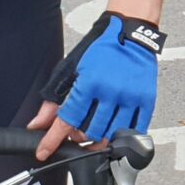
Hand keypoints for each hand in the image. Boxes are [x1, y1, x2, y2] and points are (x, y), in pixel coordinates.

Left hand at [37, 10, 163, 158]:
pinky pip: (135, 129)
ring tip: (94, 131)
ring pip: (112, 134)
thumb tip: (37, 123)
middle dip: (79, 137)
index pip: (67, 119)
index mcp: (90, 82)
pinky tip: (114, 130)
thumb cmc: (101, 49)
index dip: (53, 139)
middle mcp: (111, 91)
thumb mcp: (71, 69)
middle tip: (76, 132)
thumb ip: (53, 99)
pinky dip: (122, 135)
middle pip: (90, 132)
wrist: (132, 33)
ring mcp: (131, 97)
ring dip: (99, 139)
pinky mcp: (147, 100)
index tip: (44, 152)